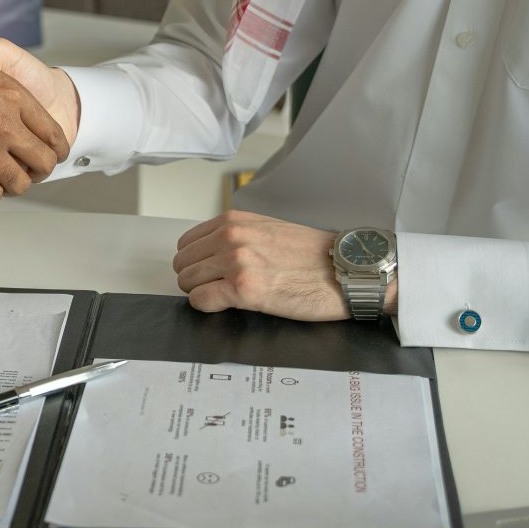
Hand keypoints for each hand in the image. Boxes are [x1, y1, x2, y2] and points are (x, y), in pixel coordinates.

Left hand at [173, 211, 350, 320]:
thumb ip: (236, 236)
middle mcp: (231, 237)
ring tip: (226, 296)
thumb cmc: (312, 255)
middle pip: (183, 264)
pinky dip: (208, 306)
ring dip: (202, 293)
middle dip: (196, 279)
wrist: (345, 270)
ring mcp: (236, 262)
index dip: (196, 262)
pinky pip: (201, 300)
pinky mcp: (244, 289)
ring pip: (187, 282)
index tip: (209, 272)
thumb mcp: (266, 230)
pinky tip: (228, 305)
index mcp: (234, 221)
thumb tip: (209, 255)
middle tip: (217, 288)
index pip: (187, 243)